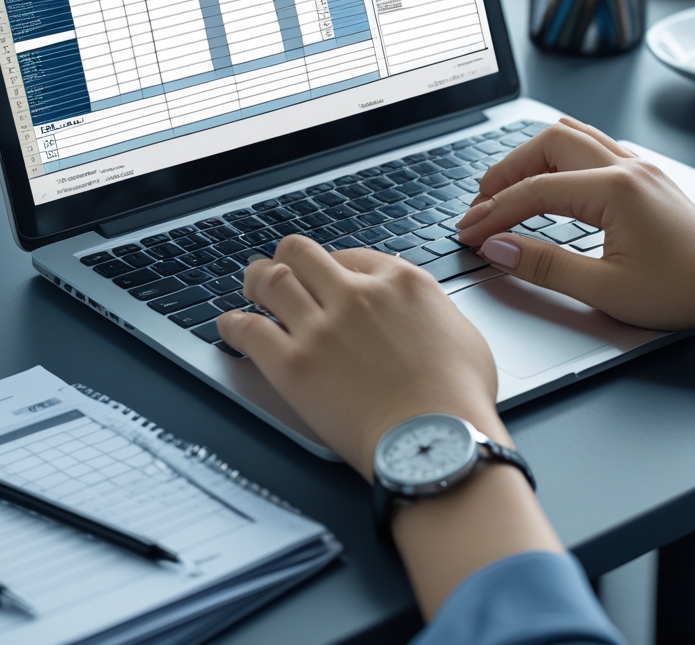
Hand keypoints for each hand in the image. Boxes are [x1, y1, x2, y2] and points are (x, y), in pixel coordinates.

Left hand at [218, 236, 564, 620]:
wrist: (437, 441)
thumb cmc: (460, 400)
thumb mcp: (465, 335)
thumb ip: (434, 315)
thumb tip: (423, 316)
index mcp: (400, 282)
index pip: (352, 255)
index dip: (333, 264)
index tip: (326, 275)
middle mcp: (357, 294)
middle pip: (303, 253)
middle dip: (287, 259)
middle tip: (279, 269)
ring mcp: (323, 326)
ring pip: (272, 280)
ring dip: (256, 279)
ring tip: (250, 285)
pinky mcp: (294, 364)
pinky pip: (250, 330)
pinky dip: (234, 324)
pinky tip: (229, 325)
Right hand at [456, 118, 694, 402]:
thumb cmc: (682, 293)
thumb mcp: (605, 290)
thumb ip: (544, 266)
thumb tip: (497, 247)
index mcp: (615, 190)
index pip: (534, 191)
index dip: (494, 212)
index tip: (469, 233)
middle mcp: (626, 166)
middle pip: (545, 145)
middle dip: (505, 173)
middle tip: (482, 207)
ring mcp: (638, 166)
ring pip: (569, 136)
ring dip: (531, 158)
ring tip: (506, 189)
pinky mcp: (645, 175)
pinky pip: (592, 144)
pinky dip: (559, 156)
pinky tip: (549, 178)